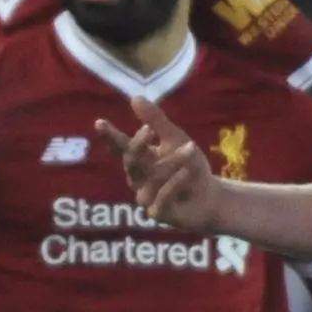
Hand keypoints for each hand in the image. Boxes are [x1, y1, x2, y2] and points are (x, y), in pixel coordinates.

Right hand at [97, 97, 219, 232]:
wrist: (211, 199)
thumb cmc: (190, 169)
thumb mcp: (176, 140)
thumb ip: (156, 121)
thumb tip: (135, 97)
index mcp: (140, 161)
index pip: (121, 147)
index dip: (110, 136)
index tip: (100, 122)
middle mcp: (138, 179)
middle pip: (130, 162)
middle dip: (137, 146)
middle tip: (148, 130)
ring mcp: (145, 198)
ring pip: (151, 178)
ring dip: (171, 162)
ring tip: (190, 148)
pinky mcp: (157, 213)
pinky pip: (162, 197)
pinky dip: (174, 183)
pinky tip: (187, 172)